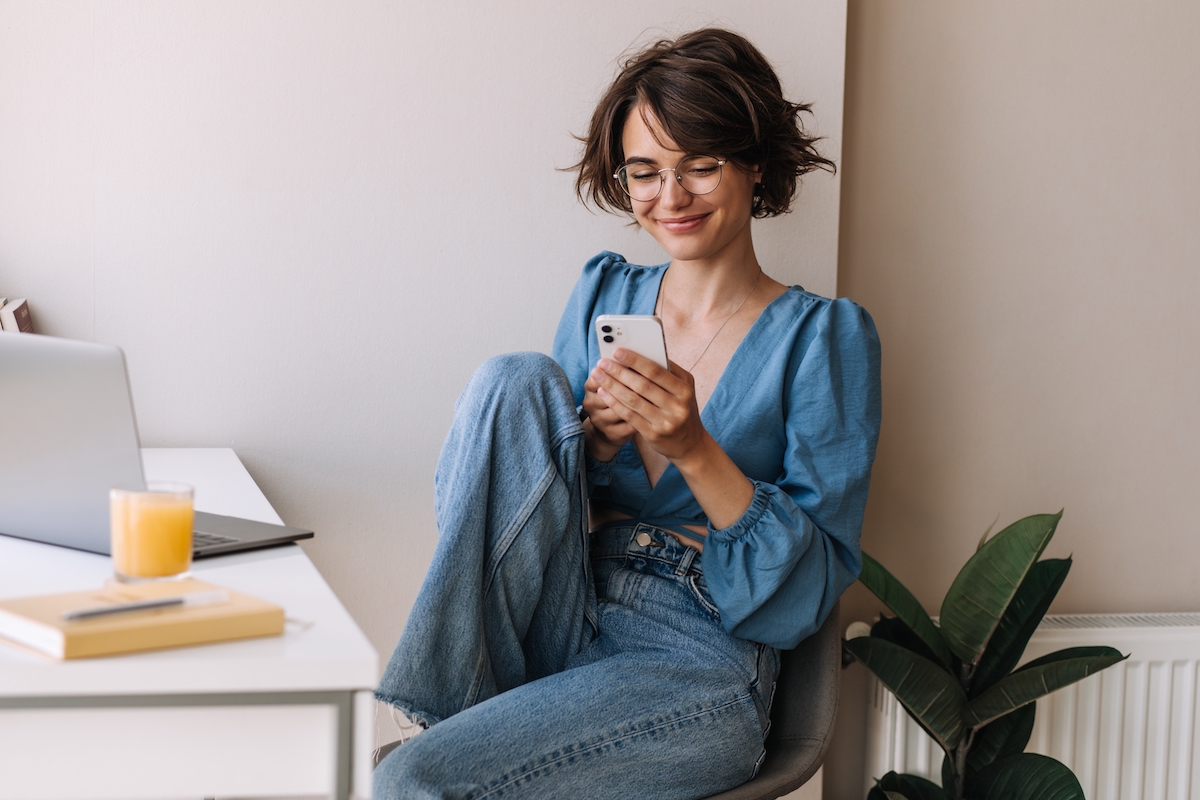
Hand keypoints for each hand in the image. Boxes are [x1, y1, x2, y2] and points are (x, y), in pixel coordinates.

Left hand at [592, 348, 708, 463]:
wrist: (691, 444)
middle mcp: (677, 406)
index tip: (617, 351)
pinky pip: (630, 416)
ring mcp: (666, 422)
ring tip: (598, 375)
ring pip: (633, 400)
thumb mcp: (683, 390)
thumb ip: (667, 372)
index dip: (635, 360)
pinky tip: (603, 393)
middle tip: (602, 362)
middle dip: (619, 372)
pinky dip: (615, 403)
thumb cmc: (682, 409)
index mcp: (684, 389)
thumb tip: (641, 352)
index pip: (656, 371)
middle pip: (642, 385)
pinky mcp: (654, 435)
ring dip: (612, 386)